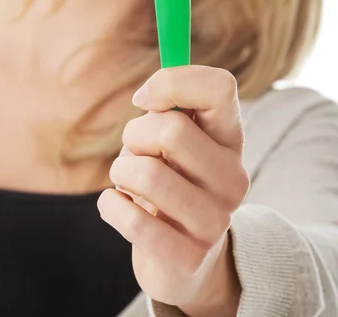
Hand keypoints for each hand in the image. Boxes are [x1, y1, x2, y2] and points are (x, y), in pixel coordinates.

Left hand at [97, 66, 248, 312]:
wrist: (187, 261)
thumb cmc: (172, 182)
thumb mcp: (175, 141)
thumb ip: (168, 108)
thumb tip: (146, 94)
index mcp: (231, 140)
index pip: (221, 88)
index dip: (172, 82)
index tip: (142, 99)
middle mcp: (233, 178)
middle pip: (172, 130)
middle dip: (134, 134)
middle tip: (135, 152)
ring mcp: (215, 221)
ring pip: (146, 173)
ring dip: (121, 172)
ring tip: (128, 183)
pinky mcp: (188, 258)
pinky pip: (130, 218)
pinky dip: (110, 205)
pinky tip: (121, 208)